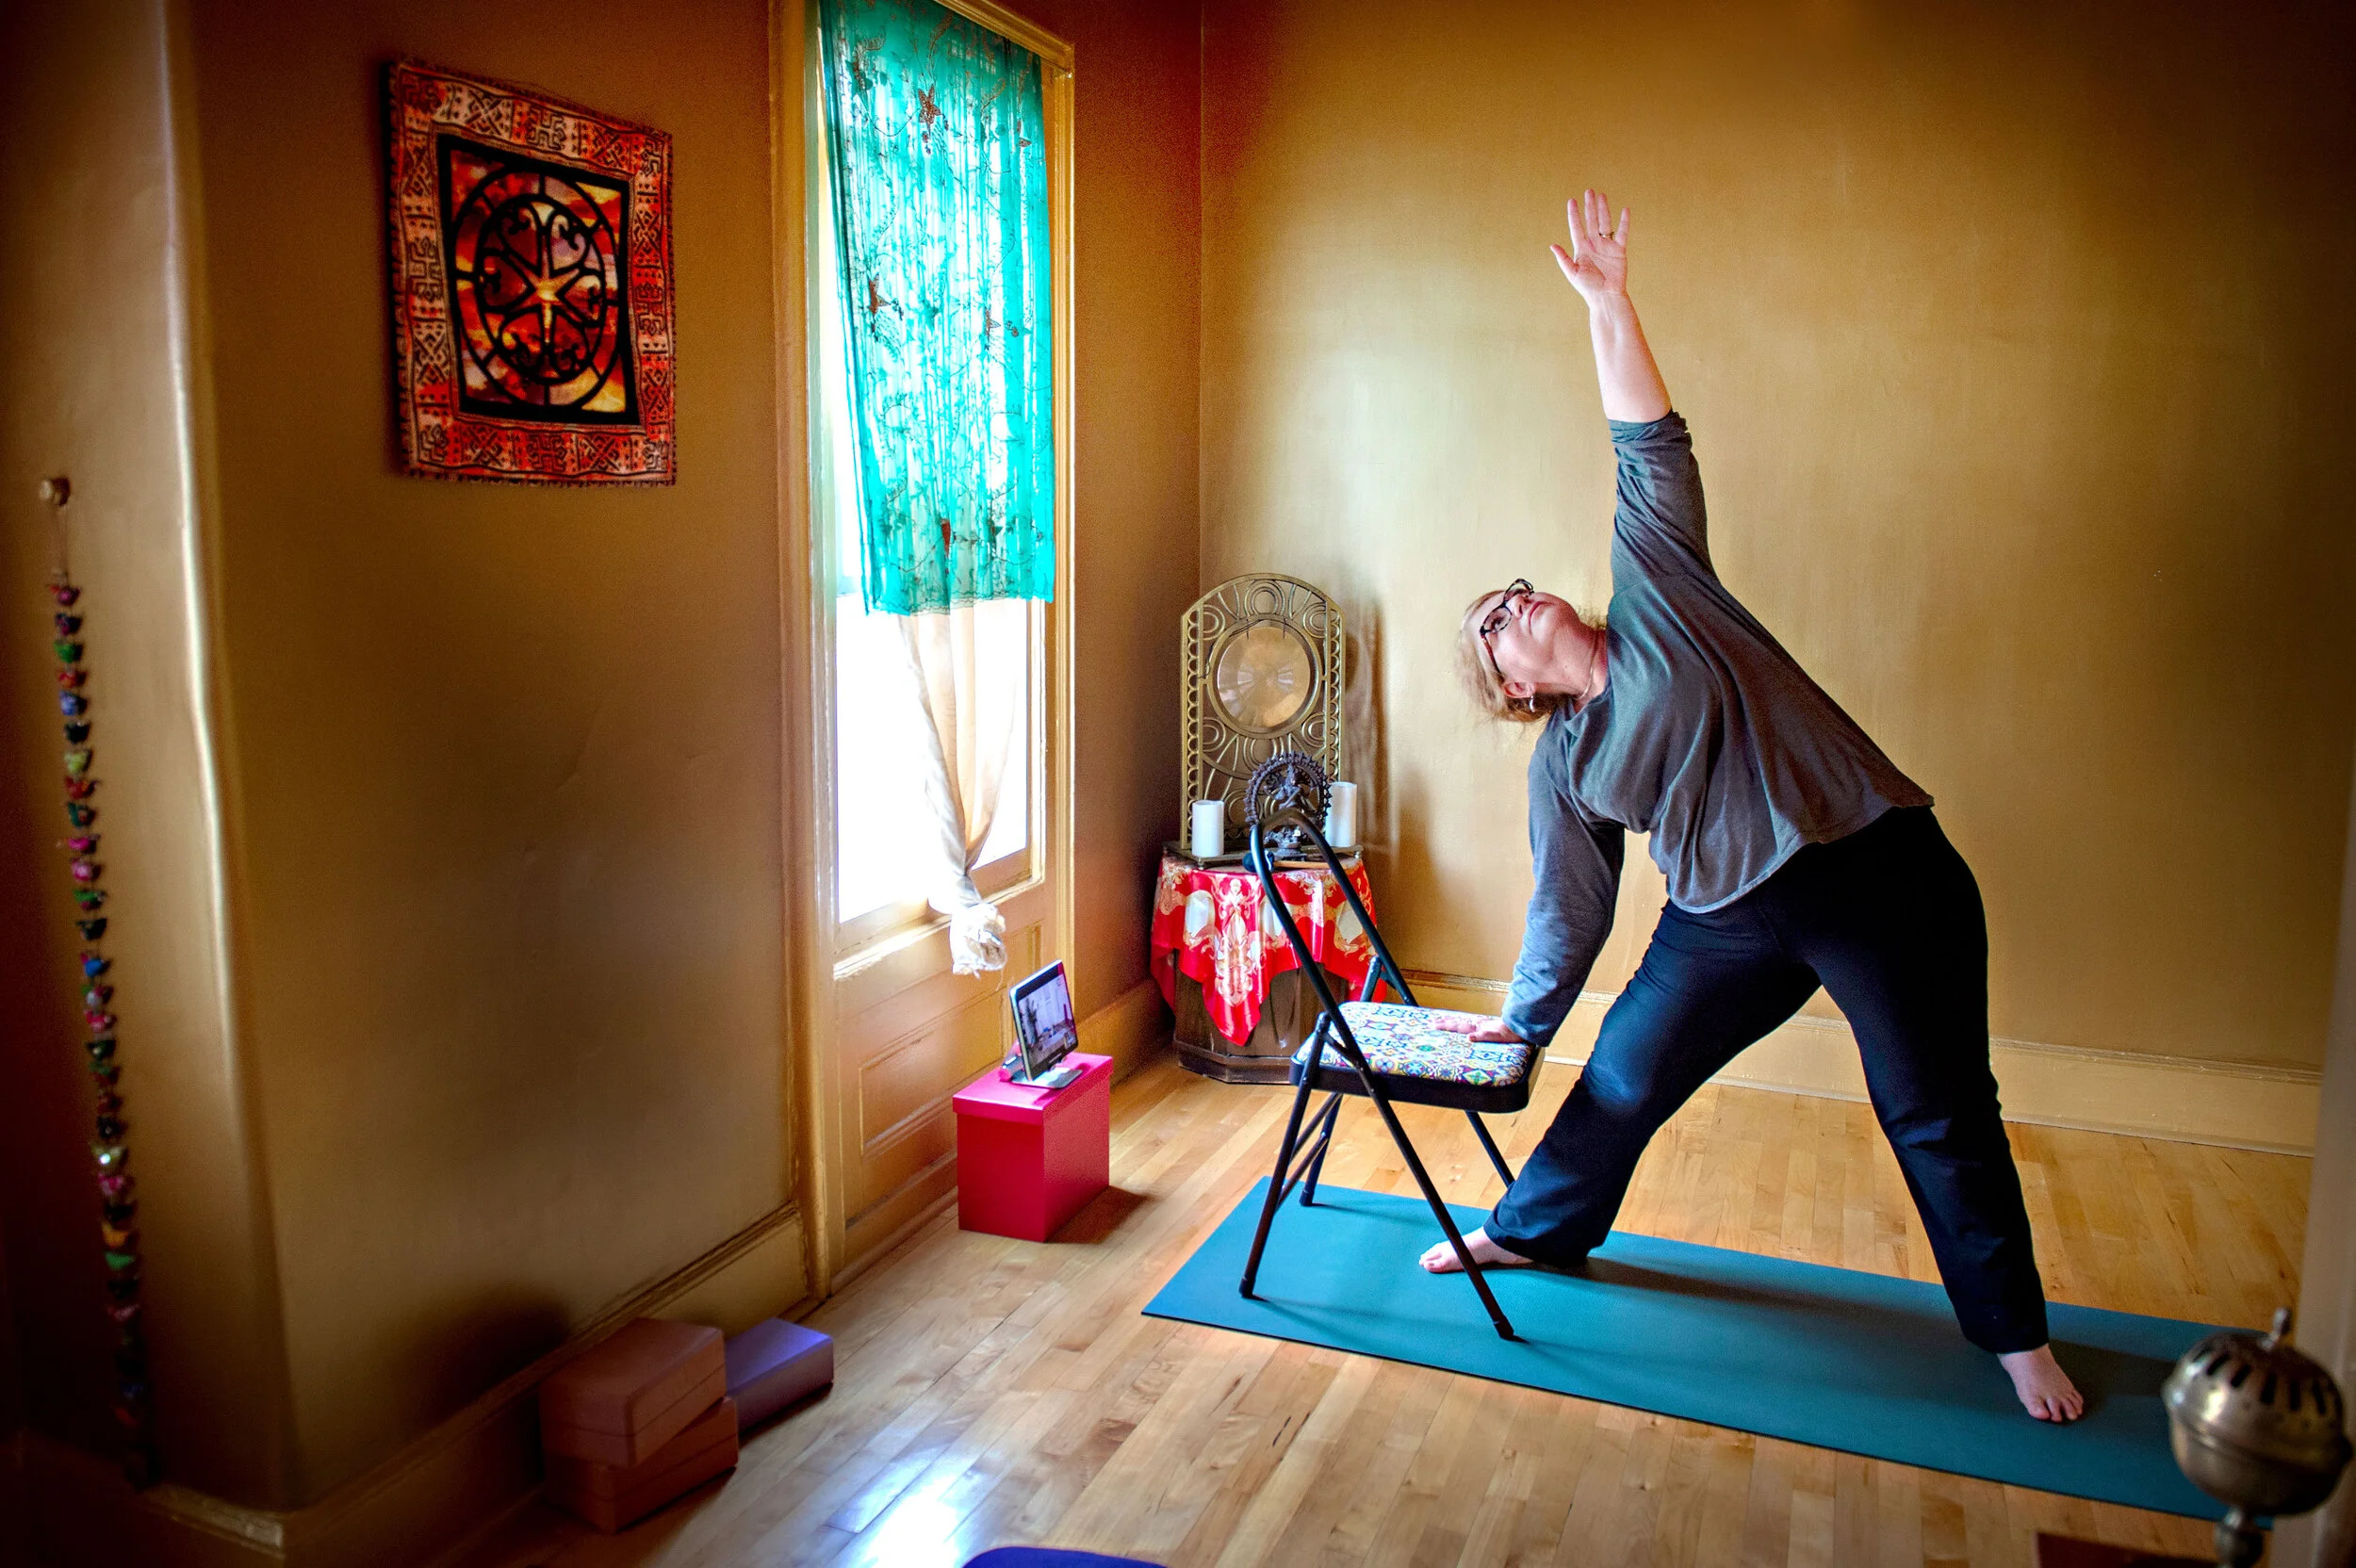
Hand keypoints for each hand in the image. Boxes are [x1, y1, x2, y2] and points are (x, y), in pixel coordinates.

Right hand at [1432, 1014, 1524, 1043]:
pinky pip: (1472, 1026)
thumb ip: (1483, 1036)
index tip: (1433, 1025)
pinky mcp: (1488, 1027)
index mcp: (1477, 1027)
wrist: (1522, 1027)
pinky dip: (1464, 1025)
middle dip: (1445, 1023)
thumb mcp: (1496, 1036)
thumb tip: (1469, 1037)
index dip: (1446, 1026)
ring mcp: (1483, 1025)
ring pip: (1464, 1023)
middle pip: (1458, 1023)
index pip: (1458, 1026)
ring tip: (1444, 1022)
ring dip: (1453, 1023)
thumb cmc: (1510, 1033)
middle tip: (1433, 1022)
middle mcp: (1478, 1025)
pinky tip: (1464, 1028)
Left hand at [1550, 187, 1629, 306]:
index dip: (1574, 214)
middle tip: (1589, 191)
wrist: (1605, 297)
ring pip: (1605, 223)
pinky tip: (1624, 210)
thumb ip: (1563, 259)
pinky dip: (1624, 222)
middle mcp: (1594, 245)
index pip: (1576, 227)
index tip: (1571, 201)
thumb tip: (1552, 245)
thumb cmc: (1588, 288)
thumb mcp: (1572, 273)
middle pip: (1591, 221)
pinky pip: (1622, 233)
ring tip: (1601, 196)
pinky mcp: (1619, 250)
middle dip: (1589, 206)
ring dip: (1603, 209)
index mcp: (1581, 249)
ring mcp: (1607, 246)